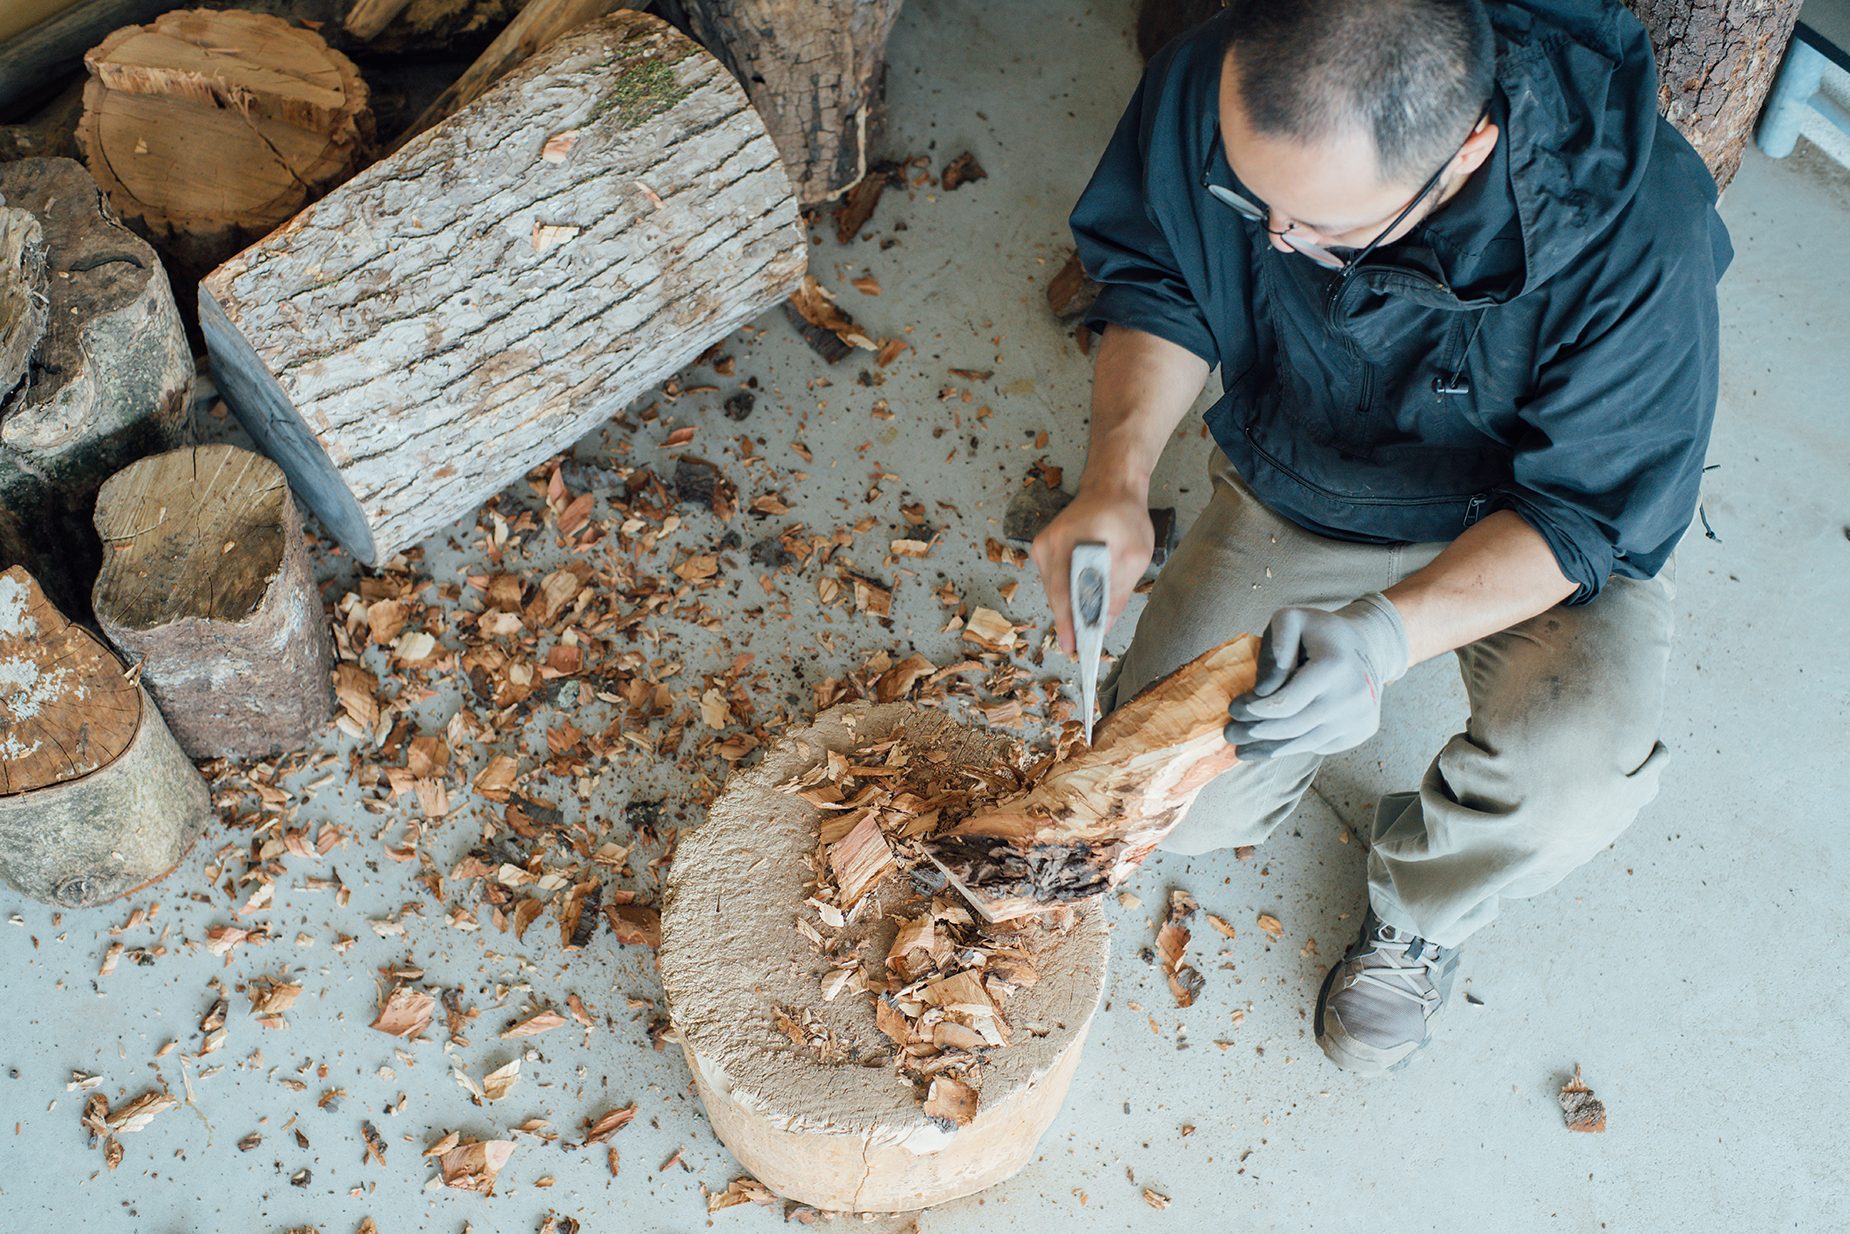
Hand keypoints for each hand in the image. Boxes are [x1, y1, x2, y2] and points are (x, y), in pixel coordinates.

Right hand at [1030, 477, 1153, 653]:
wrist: (1110, 487)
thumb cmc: (1124, 516)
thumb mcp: (1134, 555)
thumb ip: (1119, 590)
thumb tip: (1104, 624)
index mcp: (1067, 542)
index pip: (1063, 592)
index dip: (1068, 623)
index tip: (1073, 647)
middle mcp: (1047, 545)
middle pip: (1055, 595)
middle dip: (1069, 620)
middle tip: (1082, 645)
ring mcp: (1042, 546)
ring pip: (1054, 590)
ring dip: (1069, 606)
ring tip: (1084, 626)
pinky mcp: (1044, 549)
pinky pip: (1054, 580)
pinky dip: (1068, 592)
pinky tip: (1083, 599)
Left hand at [1224, 594, 1409, 759]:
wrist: (1368, 646)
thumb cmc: (1320, 632)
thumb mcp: (1292, 620)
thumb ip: (1275, 647)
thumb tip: (1262, 690)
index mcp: (1333, 667)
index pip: (1286, 703)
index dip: (1254, 710)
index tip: (1233, 708)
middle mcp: (1351, 697)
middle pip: (1291, 728)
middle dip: (1253, 733)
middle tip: (1230, 732)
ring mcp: (1359, 717)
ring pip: (1303, 744)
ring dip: (1267, 749)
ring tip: (1241, 748)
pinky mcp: (1361, 731)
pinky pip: (1318, 746)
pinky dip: (1290, 748)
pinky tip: (1270, 745)